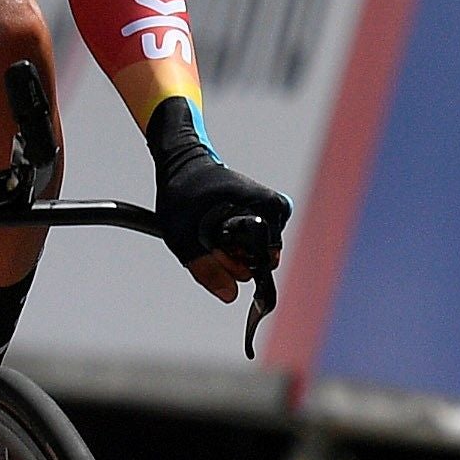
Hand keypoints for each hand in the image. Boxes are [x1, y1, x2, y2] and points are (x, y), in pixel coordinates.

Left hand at [151, 109, 290, 303]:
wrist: (184, 163)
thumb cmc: (183, 194)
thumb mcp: (183, 236)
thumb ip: (206, 269)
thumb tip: (230, 296)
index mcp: (265, 209)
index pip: (264, 260)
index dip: (236, 261)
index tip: (215, 245)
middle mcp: (276, 208)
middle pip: (263, 258)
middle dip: (235, 257)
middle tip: (210, 236)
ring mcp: (275, 208)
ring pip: (259, 252)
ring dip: (234, 250)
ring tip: (212, 227)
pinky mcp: (270, 210)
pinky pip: (258, 242)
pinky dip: (238, 241)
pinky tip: (222, 226)